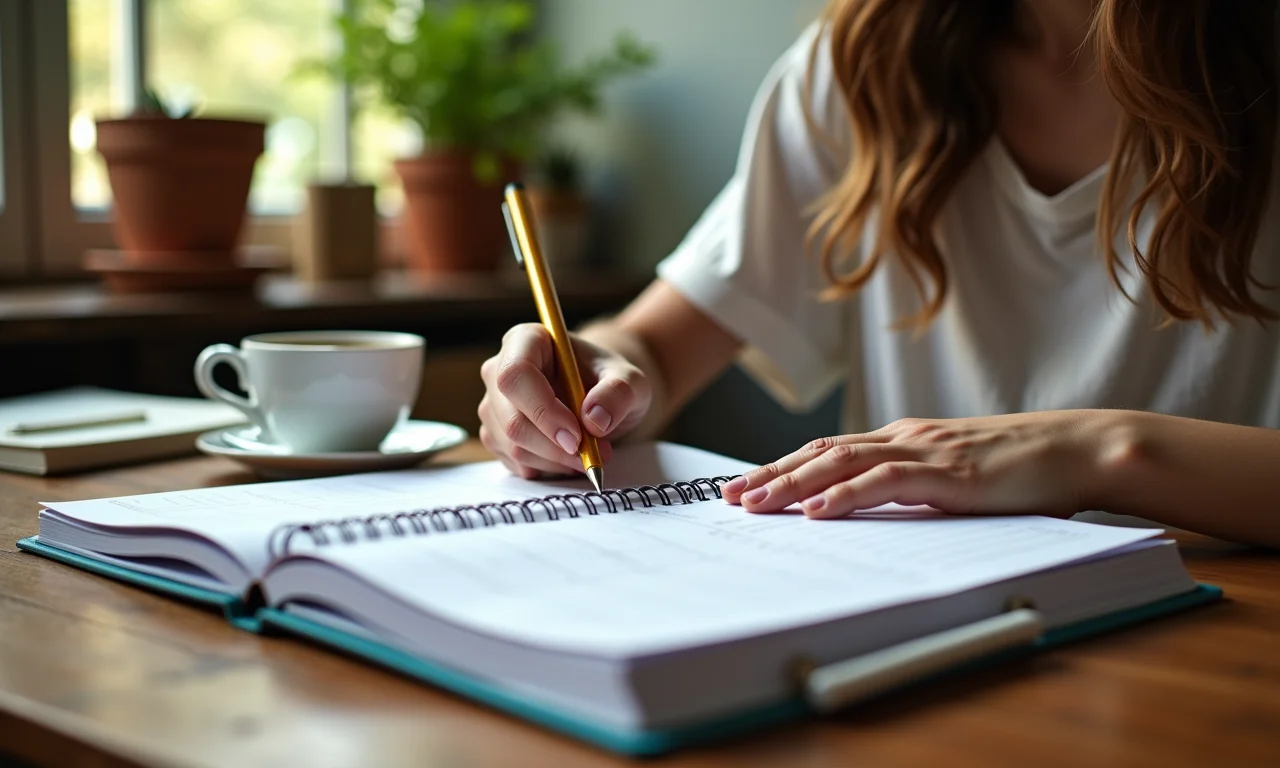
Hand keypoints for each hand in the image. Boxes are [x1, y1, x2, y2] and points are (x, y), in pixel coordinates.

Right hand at [478, 323, 652, 478]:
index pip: (516, 374)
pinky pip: (515, 462)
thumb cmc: (610, 381)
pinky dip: (548, 468)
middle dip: (556, 446)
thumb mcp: (631, 381)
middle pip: (512, 419)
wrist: (600, 397)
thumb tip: (594, 419)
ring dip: (556, 460)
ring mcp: (493, 404)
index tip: (577, 436)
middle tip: (596, 453)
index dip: (543, 410)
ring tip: (591, 452)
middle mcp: (499, 370)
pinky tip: (569, 456)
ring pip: (513, 446)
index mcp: (526, 341)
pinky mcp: (496, 434)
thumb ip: (618, 393)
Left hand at [720, 411, 1117, 517]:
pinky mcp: (949, 471)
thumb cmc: (1022, 471)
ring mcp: (926, 451)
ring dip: (794, 483)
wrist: (1079, 450)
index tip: (747, 485)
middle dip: (772, 474)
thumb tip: (872, 513)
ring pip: (843, 461)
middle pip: (822, 452)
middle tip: (730, 497)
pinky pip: (887, 482)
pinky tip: (817, 511)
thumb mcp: (955, 478)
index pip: (830, 450)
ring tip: (756, 504)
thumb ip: (915, 490)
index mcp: (905, 440)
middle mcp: (906, 438)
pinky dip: (847, 495)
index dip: (784, 466)